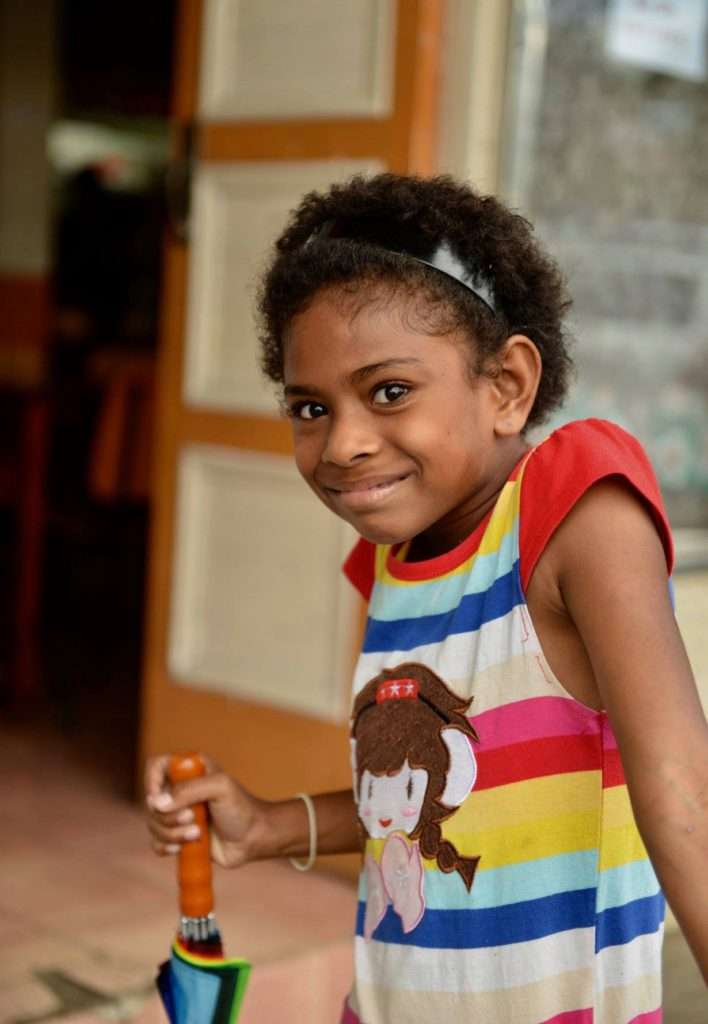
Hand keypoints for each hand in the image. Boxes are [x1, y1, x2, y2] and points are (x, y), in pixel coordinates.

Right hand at [144, 754, 268, 868]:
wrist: (252, 838)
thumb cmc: (241, 808)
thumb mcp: (220, 788)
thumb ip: (189, 790)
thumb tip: (157, 803)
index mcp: (190, 770)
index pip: (156, 765)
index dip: (152, 782)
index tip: (160, 799)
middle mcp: (180, 789)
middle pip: (152, 800)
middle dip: (169, 815)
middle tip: (192, 818)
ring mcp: (178, 813)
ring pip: (153, 824)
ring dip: (172, 833)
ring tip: (197, 833)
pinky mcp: (178, 836)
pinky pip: (157, 842)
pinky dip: (166, 847)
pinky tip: (182, 847)